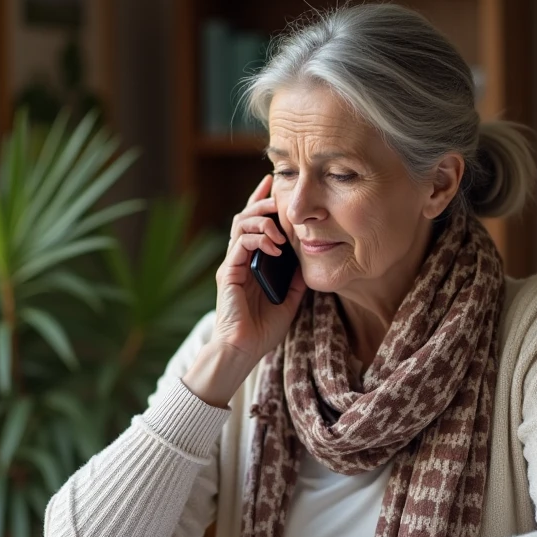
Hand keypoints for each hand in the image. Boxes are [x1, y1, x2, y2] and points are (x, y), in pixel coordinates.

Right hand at [183, 176, 307, 406]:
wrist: (243, 351)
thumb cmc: (263, 330)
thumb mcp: (290, 298)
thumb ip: (296, 277)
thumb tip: (309, 257)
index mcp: (252, 263)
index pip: (255, 226)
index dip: (263, 203)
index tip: (277, 186)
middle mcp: (238, 259)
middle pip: (244, 218)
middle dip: (261, 201)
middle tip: (278, 193)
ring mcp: (231, 265)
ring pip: (239, 225)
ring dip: (261, 219)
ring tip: (279, 223)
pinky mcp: (227, 273)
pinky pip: (240, 245)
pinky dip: (258, 240)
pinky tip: (276, 246)